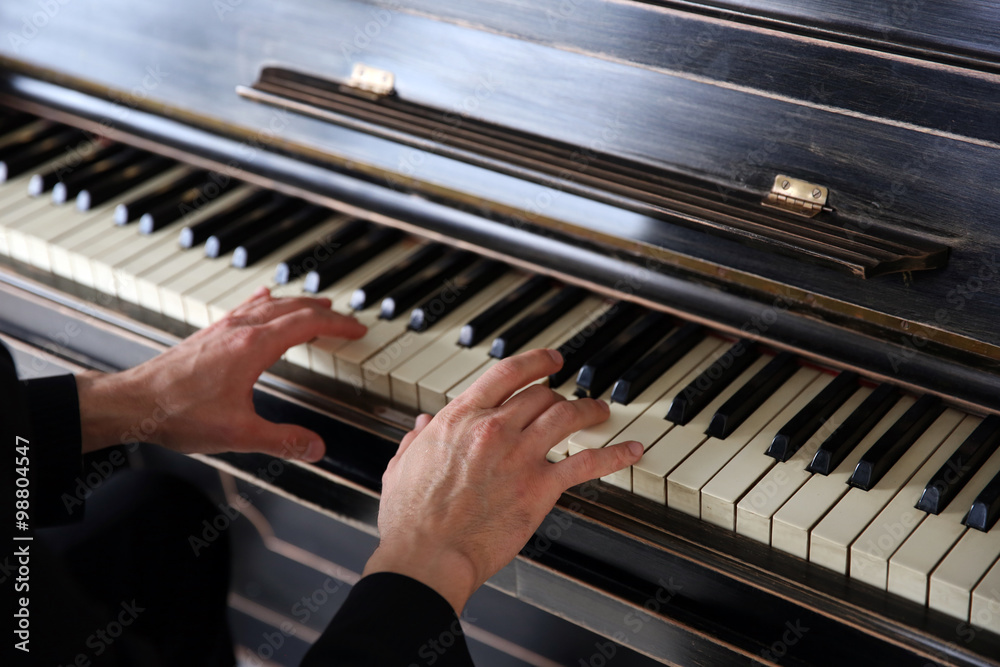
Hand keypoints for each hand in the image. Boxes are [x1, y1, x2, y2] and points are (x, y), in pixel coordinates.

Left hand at [76, 286, 365, 459]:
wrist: (132, 403)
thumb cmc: (177, 413)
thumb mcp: (238, 433)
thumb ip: (282, 440)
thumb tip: (316, 447)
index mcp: (253, 346)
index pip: (308, 324)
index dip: (338, 324)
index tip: (357, 328)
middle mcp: (240, 330)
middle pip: (293, 308)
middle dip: (324, 311)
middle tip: (346, 318)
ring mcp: (222, 328)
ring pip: (270, 304)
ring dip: (298, 303)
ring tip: (316, 305)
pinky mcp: (208, 334)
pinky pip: (246, 307)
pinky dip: (266, 302)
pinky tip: (263, 298)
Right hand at [363, 348, 643, 612]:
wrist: (427, 553)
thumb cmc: (411, 518)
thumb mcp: (402, 466)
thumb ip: (416, 440)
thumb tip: (423, 425)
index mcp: (461, 417)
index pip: (507, 372)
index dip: (536, 361)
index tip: (551, 360)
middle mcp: (494, 428)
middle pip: (541, 395)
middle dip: (559, 394)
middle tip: (570, 398)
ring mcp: (520, 455)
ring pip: (567, 416)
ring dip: (589, 410)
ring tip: (600, 411)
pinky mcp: (540, 487)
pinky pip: (588, 463)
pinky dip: (615, 454)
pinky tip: (631, 450)